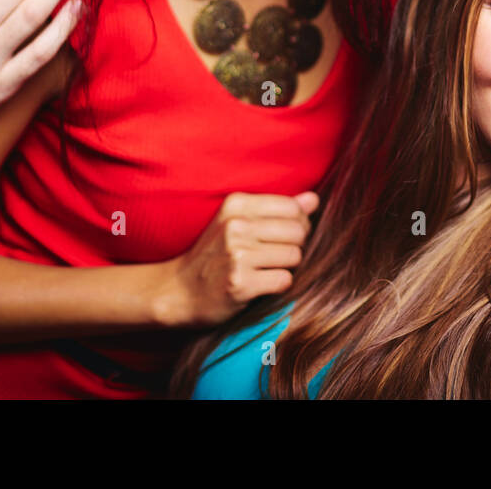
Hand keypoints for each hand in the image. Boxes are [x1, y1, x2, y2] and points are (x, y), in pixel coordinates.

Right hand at [156, 191, 318, 327]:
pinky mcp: (240, 283)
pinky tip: (260, 284)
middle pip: (298, 231)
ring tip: (264, 269)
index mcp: (236, 204)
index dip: (298, 224)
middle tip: (273, 256)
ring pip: (294, 256)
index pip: (292, 208)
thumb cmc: (214, 255)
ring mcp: (237, 255)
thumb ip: (278, 209)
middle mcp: (236, 226)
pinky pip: (284, 280)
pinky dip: (277, 285)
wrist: (177, 291)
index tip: (283, 236)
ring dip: (285, 267)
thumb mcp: (238, 223)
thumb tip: (313, 199)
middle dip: (294, 246)